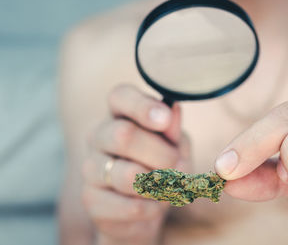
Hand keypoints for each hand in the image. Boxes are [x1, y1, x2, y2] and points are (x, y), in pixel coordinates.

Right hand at [81, 85, 188, 244]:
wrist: (146, 209)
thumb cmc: (162, 166)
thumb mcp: (175, 145)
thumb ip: (172, 130)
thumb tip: (172, 109)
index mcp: (120, 114)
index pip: (120, 96)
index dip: (142, 106)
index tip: (165, 119)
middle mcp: (98, 136)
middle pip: (124, 135)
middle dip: (161, 154)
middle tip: (177, 166)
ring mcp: (91, 168)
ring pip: (127, 175)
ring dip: (159, 185)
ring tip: (168, 188)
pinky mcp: (92, 201)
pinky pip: (130, 206)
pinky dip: (152, 208)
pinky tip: (154, 205)